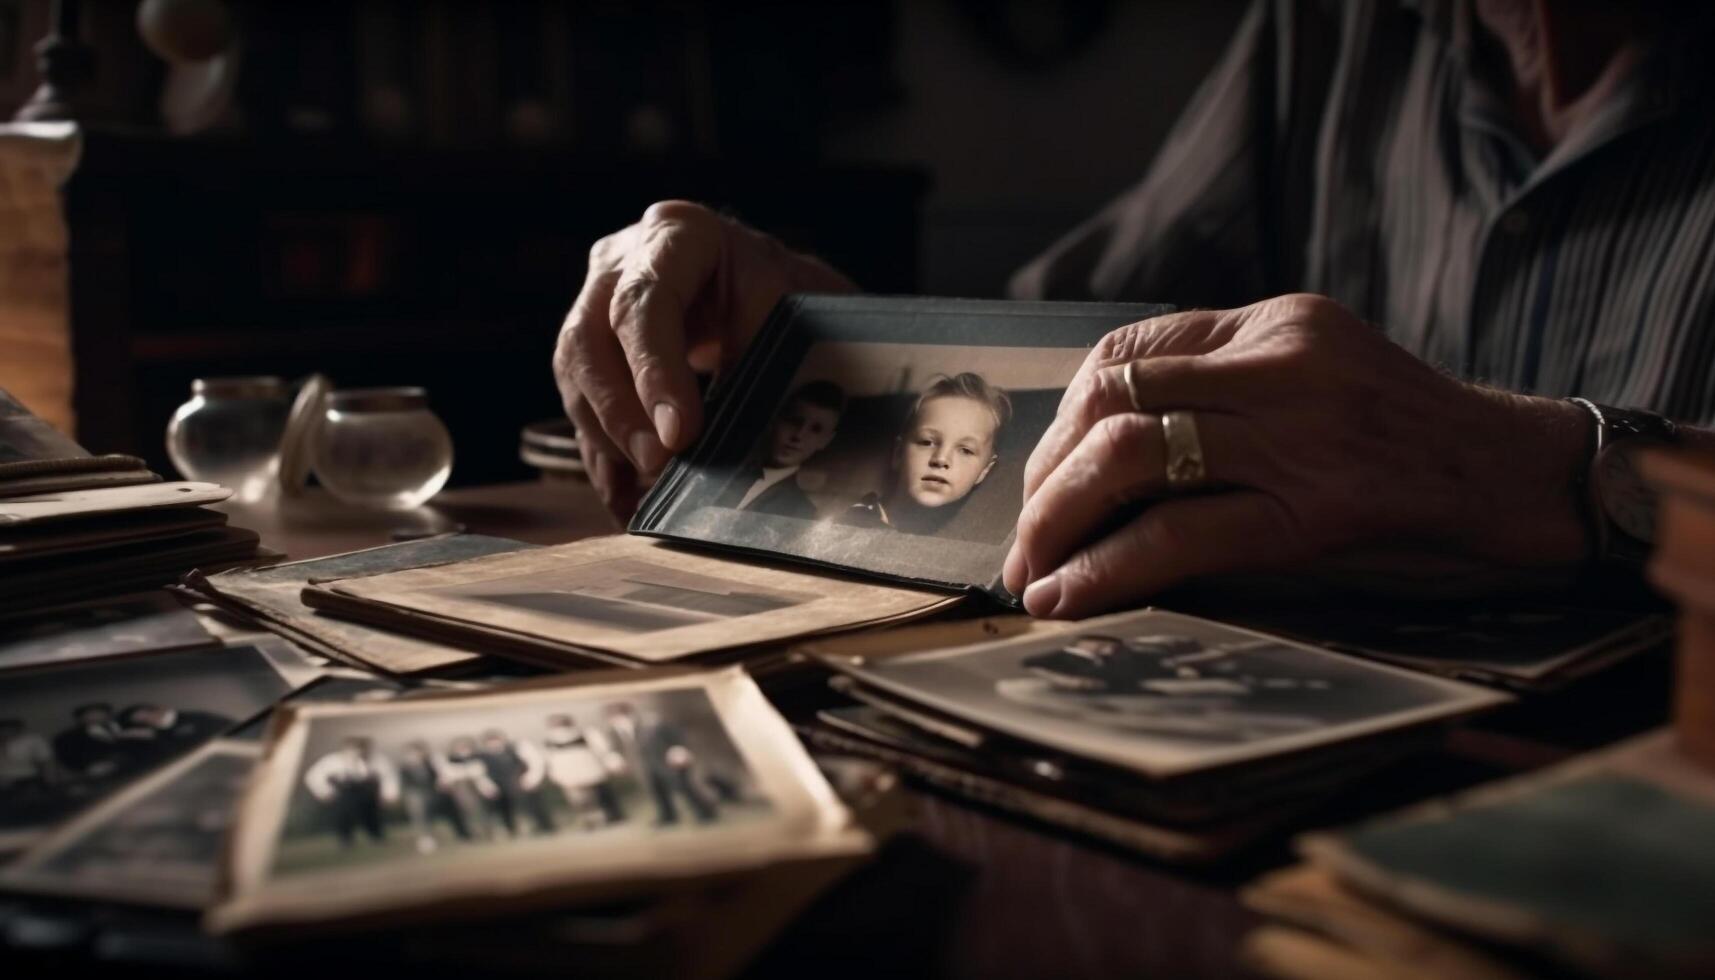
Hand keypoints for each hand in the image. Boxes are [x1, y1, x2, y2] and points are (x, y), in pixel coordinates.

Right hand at [552, 200, 855, 518]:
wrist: (778, 290)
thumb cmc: (789, 294)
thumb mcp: (792, 308)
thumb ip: (769, 357)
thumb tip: (762, 435)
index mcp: (677, 235)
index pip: (646, 301)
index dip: (656, 370)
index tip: (681, 433)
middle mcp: (621, 264)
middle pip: (589, 340)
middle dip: (621, 413)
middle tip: (660, 463)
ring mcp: (595, 308)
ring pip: (575, 379)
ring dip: (610, 441)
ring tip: (652, 490)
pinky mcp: (592, 360)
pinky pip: (582, 413)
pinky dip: (607, 463)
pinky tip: (629, 503)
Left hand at [1002, 294, 1591, 617]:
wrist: (1516, 478)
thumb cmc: (1406, 438)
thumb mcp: (1315, 376)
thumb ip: (1226, 388)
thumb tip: (1104, 449)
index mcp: (1272, 323)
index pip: (1127, 354)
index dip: (1064, 419)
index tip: (1042, 476)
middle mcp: (1277, 363)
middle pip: (1111, 403)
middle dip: (1045, 476)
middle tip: (1022, 537)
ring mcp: (1298, 433)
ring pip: (1131, 459)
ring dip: (1058, 520)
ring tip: (1031, 571)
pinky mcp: (1315, 509)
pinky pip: (1181, 535)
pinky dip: (1108, 569)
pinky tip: (1067, 598)